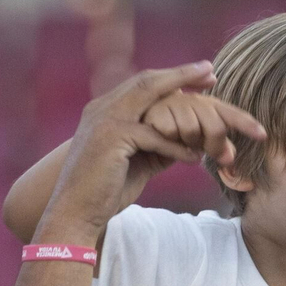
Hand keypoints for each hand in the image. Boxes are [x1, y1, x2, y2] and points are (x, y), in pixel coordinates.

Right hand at [34, 62, 266, 243]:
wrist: (74, 214)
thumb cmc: (103, 192)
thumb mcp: (135, 162)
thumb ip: (157, 145)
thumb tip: (187, 141)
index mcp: (105, 109)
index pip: (142, 84)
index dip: (172, 78)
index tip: (200, 75)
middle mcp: (102, 107)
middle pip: (148, 80)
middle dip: (181, 74)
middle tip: (210, 71)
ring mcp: (104, 120)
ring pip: (151, 98)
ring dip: (184, 103)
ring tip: (211, 104)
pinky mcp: (111, 139)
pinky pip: (153, 135)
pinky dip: (176, 146)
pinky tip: (194, 157)